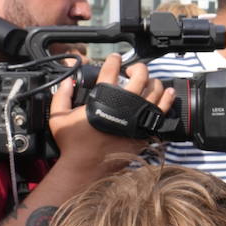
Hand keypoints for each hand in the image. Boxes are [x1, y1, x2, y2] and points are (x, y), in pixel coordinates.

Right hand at [49, 54, 173, 177]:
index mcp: (103, 98)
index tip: (115, 58)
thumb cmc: (72, 143)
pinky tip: (167, 92)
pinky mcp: (144, 130)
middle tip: (131, 70)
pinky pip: (162, 111)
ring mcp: (137, 117)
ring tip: (147, 81)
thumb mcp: (58, 117)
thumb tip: (67, 81)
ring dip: (152, 81)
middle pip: (139, 75)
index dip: (114, 60)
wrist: (85, 167)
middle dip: (137, 67)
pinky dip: (167, 99)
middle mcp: (123, 105)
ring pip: (155, 90)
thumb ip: (61, 96)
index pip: (111, 70)